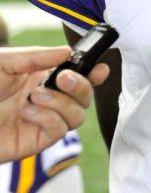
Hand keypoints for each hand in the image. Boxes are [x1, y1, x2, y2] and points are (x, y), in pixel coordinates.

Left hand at [0, 46, 108, 161]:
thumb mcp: (5, 62)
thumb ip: (36, 57)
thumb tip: (67, 51)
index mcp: (39, 76)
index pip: (75, 74)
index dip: (92, 72)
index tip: (100, 67)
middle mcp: (45, 99)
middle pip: (83, 96)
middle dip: (81, 85)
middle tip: (62, 78)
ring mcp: (42, 121)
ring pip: (77, 114)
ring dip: (61, 103)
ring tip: (34, 97)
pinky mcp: (36, 141)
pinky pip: (59, 130)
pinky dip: (48, 118)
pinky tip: (27, 113)